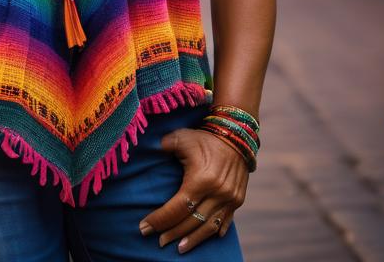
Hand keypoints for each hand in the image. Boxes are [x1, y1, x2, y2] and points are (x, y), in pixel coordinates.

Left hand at [139, 128, 248, 253]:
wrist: (238, 134)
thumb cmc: (205, 137)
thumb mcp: (183, 137)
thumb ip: (166, 145)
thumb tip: (154, 150)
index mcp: (201, 180)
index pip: (177, 208)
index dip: (159, 220)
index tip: (144, 227)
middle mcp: (217, 193)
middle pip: (191, 222)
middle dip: (172, 233)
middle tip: (158, 241)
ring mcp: (230, 199)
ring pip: (208, 227)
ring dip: (193, 240)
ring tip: (179, 248)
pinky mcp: (238, 200)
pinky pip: (225, 221)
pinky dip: (213, 231)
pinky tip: (203, 238)